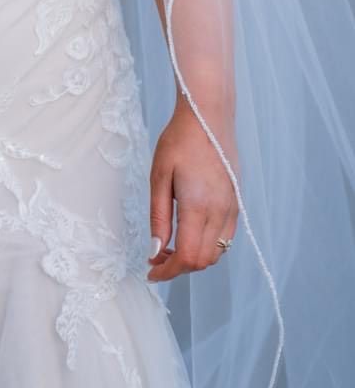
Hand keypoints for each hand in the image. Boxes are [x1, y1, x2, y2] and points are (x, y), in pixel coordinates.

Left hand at [147, 97, 238, 282]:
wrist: (208, 116)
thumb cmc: (178, 141)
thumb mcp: (159, 176)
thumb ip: (158, 216)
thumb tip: (155, 249)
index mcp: (198, 207)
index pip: (187, 257)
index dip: (168, 271)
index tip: (150, 271)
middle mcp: (220, 212)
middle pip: (203, 260)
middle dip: (178, 267)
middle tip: (156, 257)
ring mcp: (231, 208)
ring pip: (216, 252)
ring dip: (194, 258)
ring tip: (169, 246)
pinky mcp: (236, 203)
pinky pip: (225, 237)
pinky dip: (207, 245)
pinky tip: (189, 233)